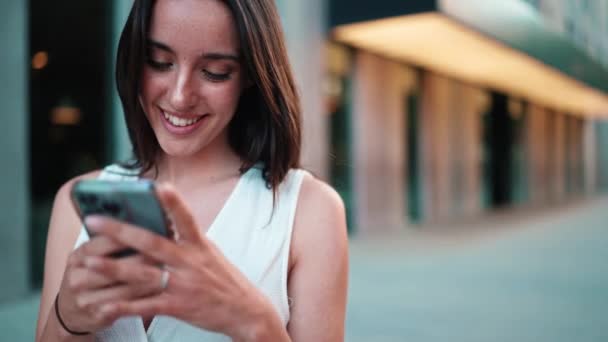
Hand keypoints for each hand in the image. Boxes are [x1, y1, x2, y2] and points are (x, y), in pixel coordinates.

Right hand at [56, 235, 161, 333]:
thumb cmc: (87, 276)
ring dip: (150, 279)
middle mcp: (78, 277)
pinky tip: (161, 291)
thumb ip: (107, 242)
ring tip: (170, 270)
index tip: (153, 231)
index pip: (104, 242)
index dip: (129, 236)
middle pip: (117, 266)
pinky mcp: (98, 315)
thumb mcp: (88, 256)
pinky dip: (145, 298)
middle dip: (145, 258)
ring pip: (125, 287)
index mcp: (77, 257)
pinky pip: (127, 307)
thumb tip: (140, 223)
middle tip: (168, 252)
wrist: (69, 313)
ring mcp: (86, 299)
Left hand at [83, 184, 277, 339]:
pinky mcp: (178, 306)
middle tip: (94, 220)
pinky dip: (124, 306)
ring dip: (112, 268)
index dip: (173, 203)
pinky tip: (104, 305)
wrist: (245, 311)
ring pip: (142, 274)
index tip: (158, 186)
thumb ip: (186, 239)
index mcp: (199, 245)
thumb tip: (161, 220)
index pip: (186, 219)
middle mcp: (190, 262)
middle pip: (151, 243)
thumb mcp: (209, 253)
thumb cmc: (223, 278)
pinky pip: (145, 306)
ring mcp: (183, 285)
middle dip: (120, 231)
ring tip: (88, 262)